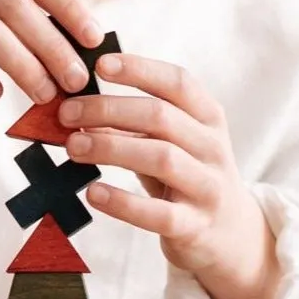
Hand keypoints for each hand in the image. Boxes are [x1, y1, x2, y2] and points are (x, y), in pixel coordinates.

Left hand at [59, 52, 279, 298]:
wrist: (230, 234)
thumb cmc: (187, 176)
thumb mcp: (173, 142)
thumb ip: (136, 123)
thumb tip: (77, 106)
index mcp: (208, 118)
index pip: (178, 82)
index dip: (139, 69)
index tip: (99, 65)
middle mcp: (212, 148)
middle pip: (161, 117)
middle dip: (108, 110)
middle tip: (67, 114)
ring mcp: (207, 187)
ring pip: (161, 158)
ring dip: (111, 148)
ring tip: (73, 147)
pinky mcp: (195, 226)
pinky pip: (158, 213)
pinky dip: (122, 202)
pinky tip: (93, 192)